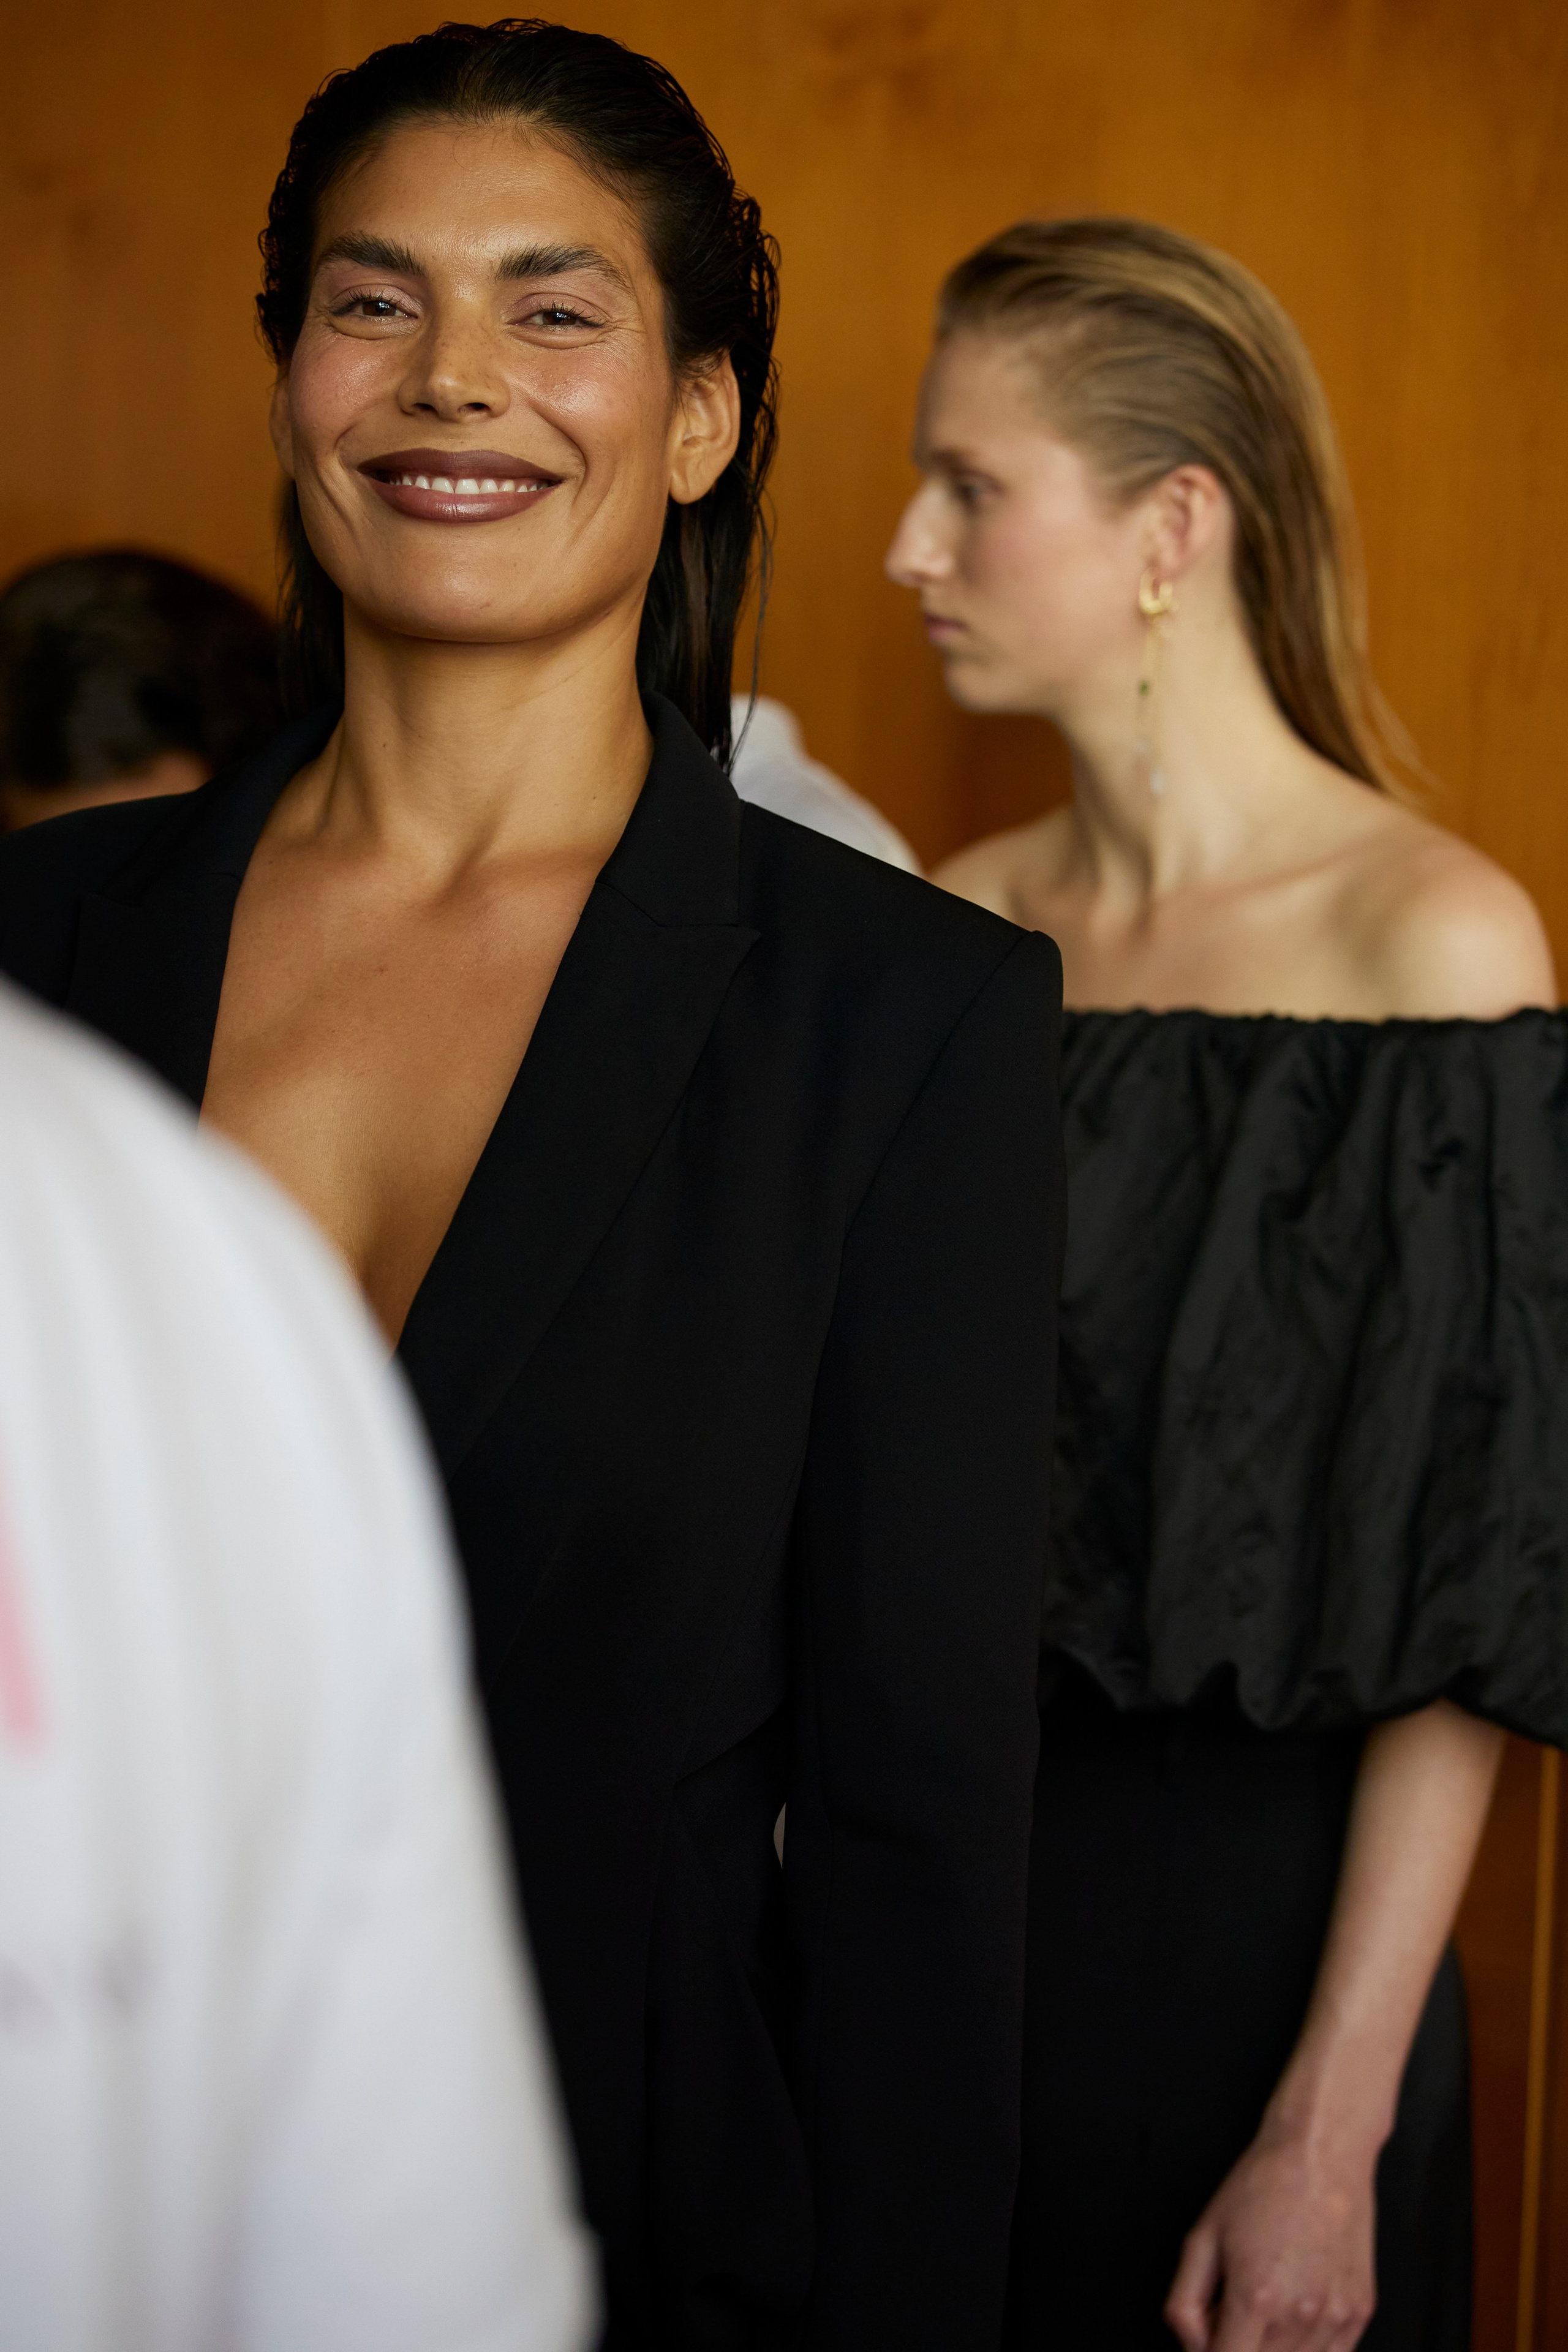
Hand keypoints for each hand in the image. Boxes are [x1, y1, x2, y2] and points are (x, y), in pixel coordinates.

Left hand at [1164, 2115, 1378, 2351]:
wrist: (1321, 2155)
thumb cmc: (1263, 2186)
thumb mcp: (1202, 2235)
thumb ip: (1185, 2303)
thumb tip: (1193, 2346)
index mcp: (1255, 2297)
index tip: (1211, 2334)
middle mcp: (1298, 2315)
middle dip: (1238, 2345)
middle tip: (1231, 2308)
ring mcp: (1334, 2317)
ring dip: (1271, 2346)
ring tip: (1266, 2298)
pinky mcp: (1359, 2313)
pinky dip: (1306, 2346)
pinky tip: (1295, 2306)